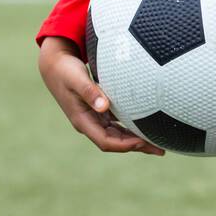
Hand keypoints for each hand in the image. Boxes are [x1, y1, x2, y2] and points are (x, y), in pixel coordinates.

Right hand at [37, 35, 165, 155]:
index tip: (143, 142)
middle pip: (115, 142)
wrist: (54, 65)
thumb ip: (90, 91)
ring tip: (159, 142)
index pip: (105, 141)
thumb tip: (104, 107)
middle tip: (161, 149)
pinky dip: (131, 126)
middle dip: (137, 146)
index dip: (125, 144)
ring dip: (137, 139)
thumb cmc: (66, 70)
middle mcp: (89, 123)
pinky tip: (147, 125)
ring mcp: (94, 118)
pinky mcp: (99, 110)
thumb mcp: (76, 79)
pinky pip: (118, 124)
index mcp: (82, 120)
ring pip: (118, 134)